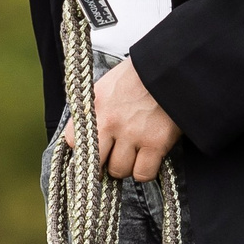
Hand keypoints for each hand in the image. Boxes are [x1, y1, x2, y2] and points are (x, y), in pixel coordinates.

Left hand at [93, 57, 181, 181]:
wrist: (171, 69)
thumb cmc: (139, 76)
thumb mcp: (107, 86)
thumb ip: (95, 110)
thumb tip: (87, 134)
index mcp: (94, 105)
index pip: (72, 141)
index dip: (84, 148)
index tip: (94, 147)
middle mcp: (109, 122)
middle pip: (95, 163)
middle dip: (102, 164)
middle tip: (112, 158)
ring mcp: (132, 134)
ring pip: (119, 171)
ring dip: (126, 166)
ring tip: (135, 152)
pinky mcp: (156, 143)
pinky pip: (143, 173)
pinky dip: (145, 171)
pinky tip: (148, 158)